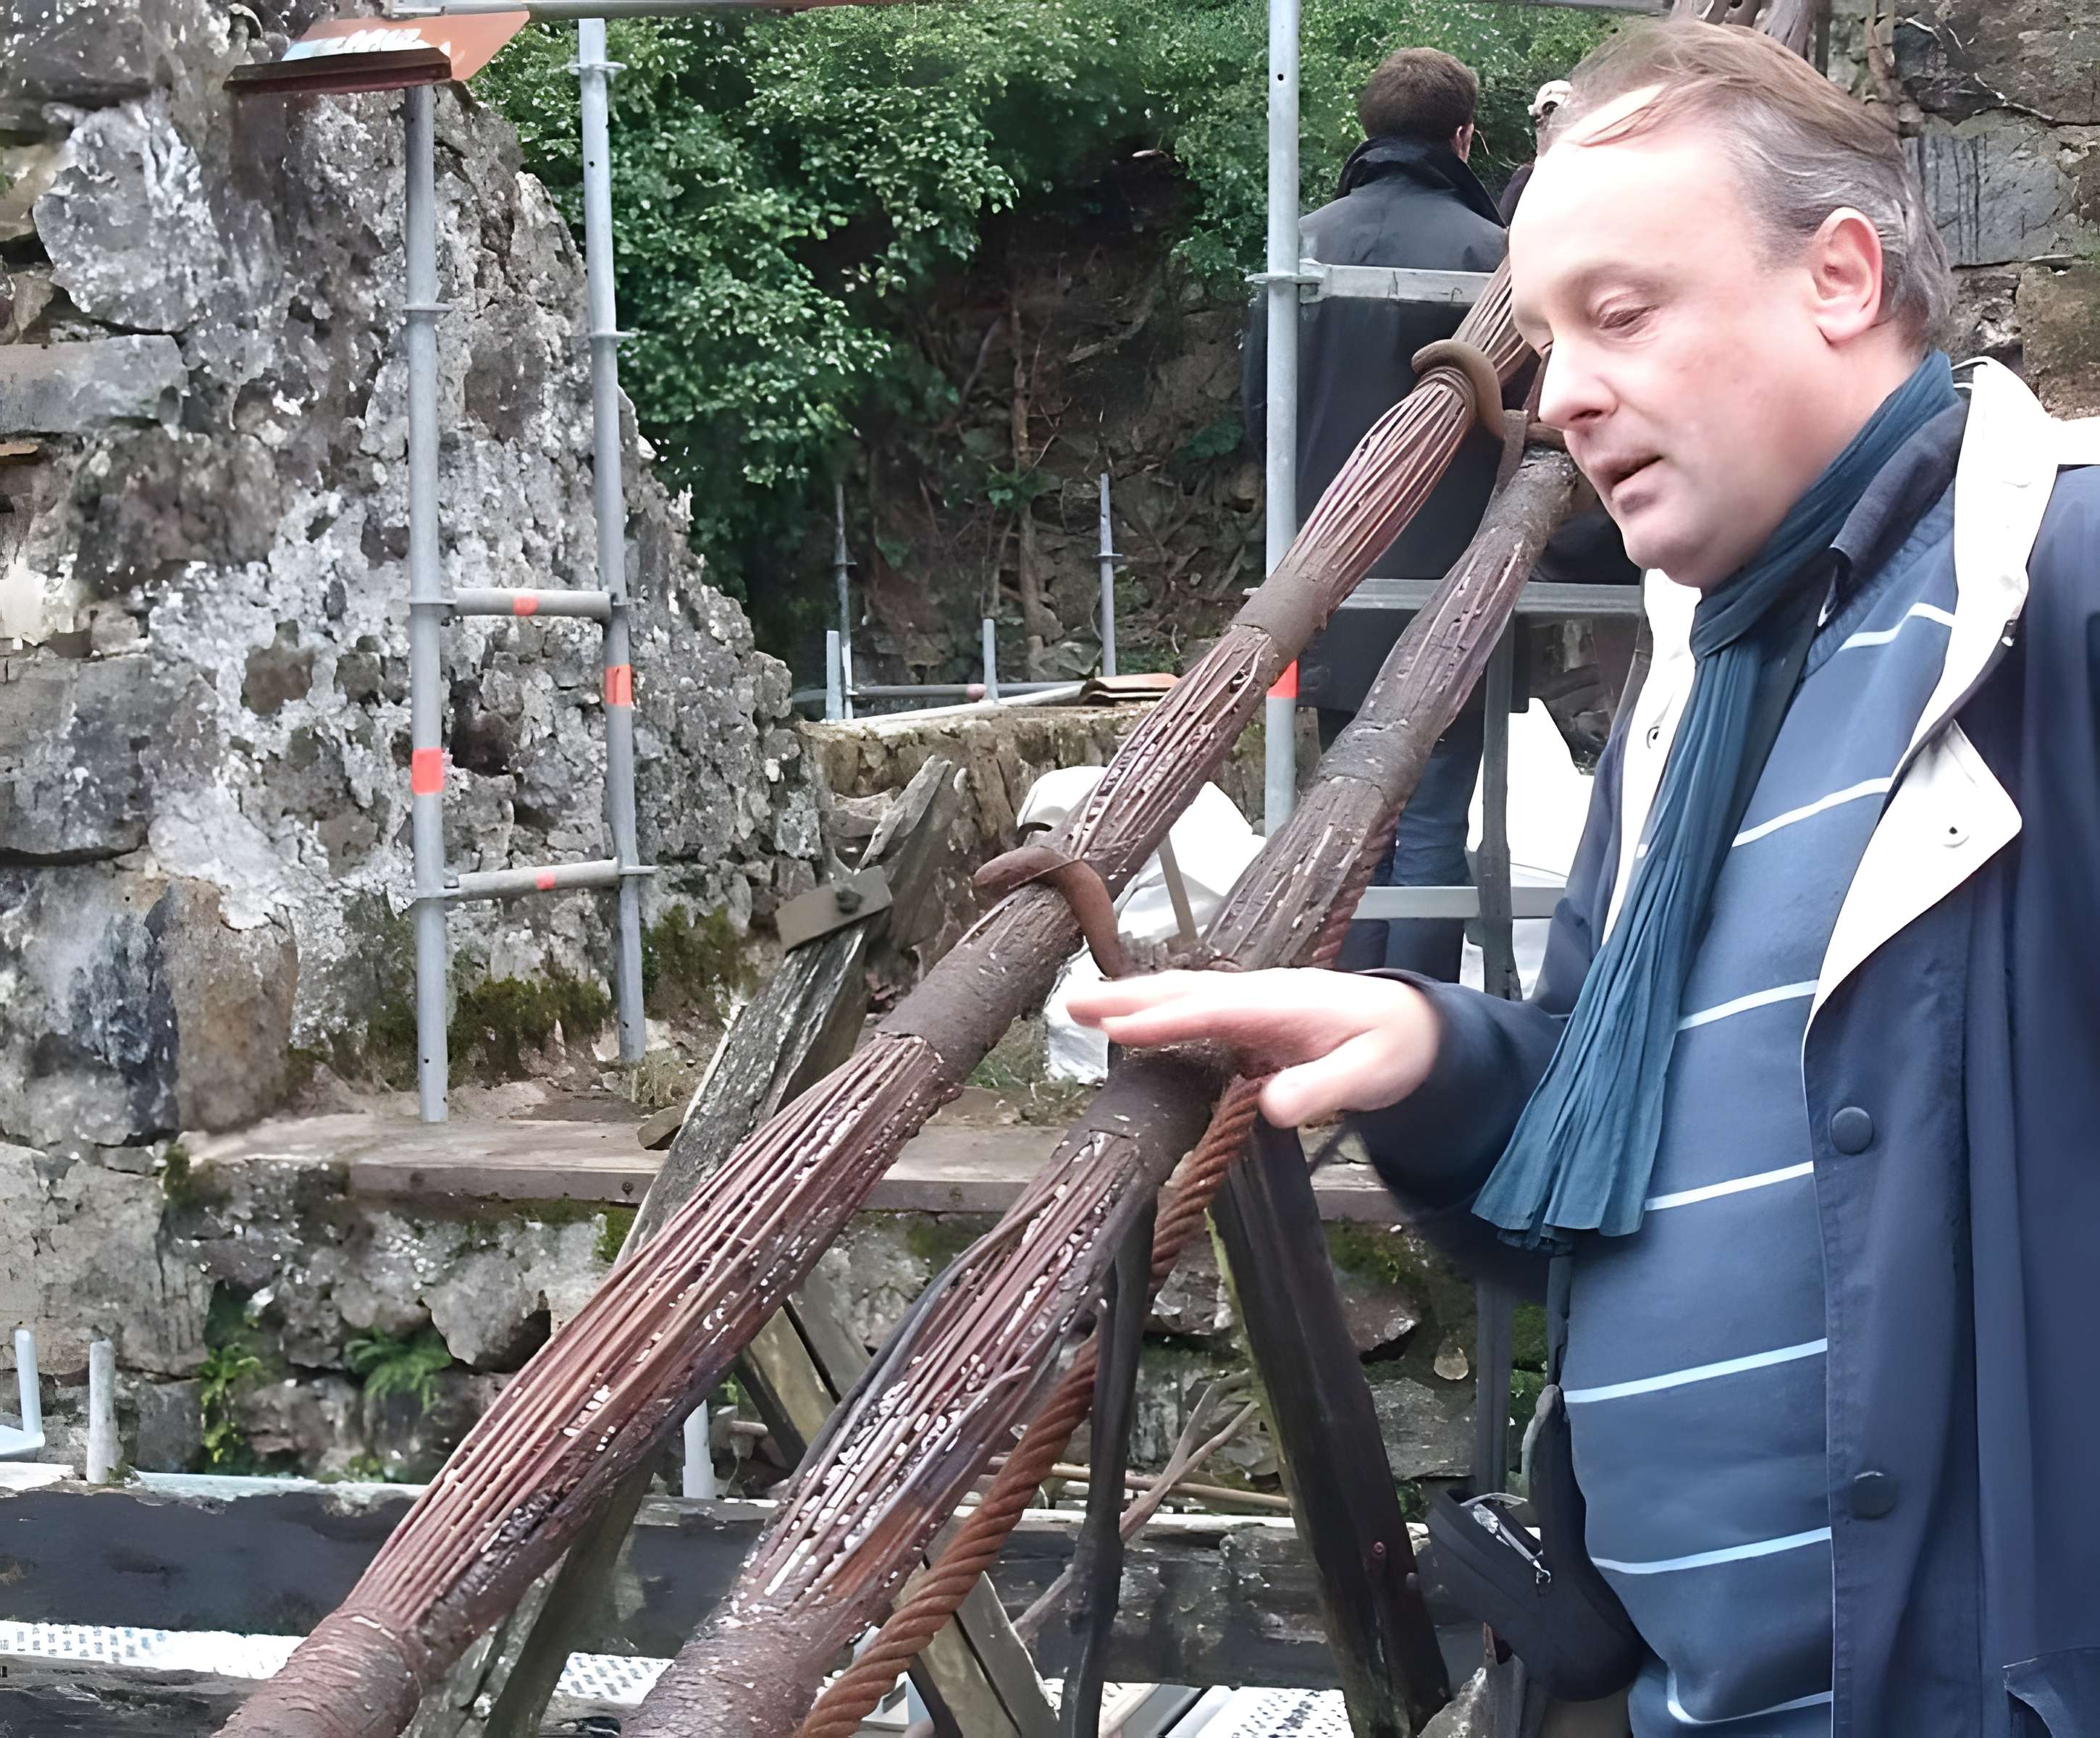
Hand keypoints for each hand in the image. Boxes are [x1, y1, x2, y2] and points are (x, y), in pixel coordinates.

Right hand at [1065, 968, 1439, 1126]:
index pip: (1212, 1009)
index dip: (1164, 1020)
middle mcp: (1260, 993)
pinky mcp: (1251, 1016)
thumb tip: (1270, 1107)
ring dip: (1132, 1001)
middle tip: (1071, 1002)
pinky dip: (1156, 1011)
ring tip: (1082, 1008)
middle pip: (1184, 991)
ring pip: (1184, 996)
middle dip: (1127, 998)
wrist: (1415, 1027)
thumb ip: (1321, 1088)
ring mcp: (1253, 1002)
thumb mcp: (1369, 1074)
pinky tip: (1130, 1024)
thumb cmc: (1393, 1048)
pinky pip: (1194, 1009)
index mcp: (1282, 1002)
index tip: (1117, 1030)